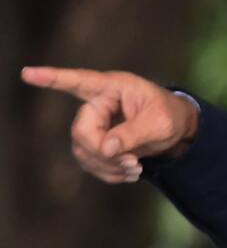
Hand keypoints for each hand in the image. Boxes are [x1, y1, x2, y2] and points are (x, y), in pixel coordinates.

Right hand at [20, 66, 199, 183]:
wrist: (178, 129)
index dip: (52, 78)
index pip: (78, 81)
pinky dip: (109, 173)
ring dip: (108, 166)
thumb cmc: (170, 115)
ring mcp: (95, 124)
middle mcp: (98, 103)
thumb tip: (107, 148)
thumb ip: (133, 133)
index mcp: (112, 87)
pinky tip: (129, 174)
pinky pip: (91, 162)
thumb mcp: (159, 122)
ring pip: (83, 151)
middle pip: (81, 131)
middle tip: (133, 162)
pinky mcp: (97, 142)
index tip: (28, 73)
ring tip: (136, 169)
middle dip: (104, 153)